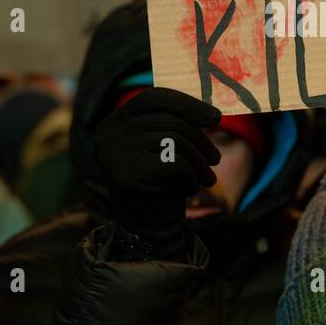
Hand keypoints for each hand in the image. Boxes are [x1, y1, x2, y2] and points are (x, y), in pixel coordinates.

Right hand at [91, 87, 221, 237]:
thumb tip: (213, 113)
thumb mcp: (164, 145)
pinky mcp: (127, 177)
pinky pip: (174, 164)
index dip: (188, 104)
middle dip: (200, 140)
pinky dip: (190, 177)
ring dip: (199, 162)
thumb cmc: (160, 180)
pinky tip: (190, 189)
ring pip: (175, 141)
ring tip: (207, 178)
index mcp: (114, 122)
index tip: (216, 118)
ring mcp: (114, 155)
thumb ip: (174, 122)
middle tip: (215, 159)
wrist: (147, 226)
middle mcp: (108, 134)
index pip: (153, 98)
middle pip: (169, 120)